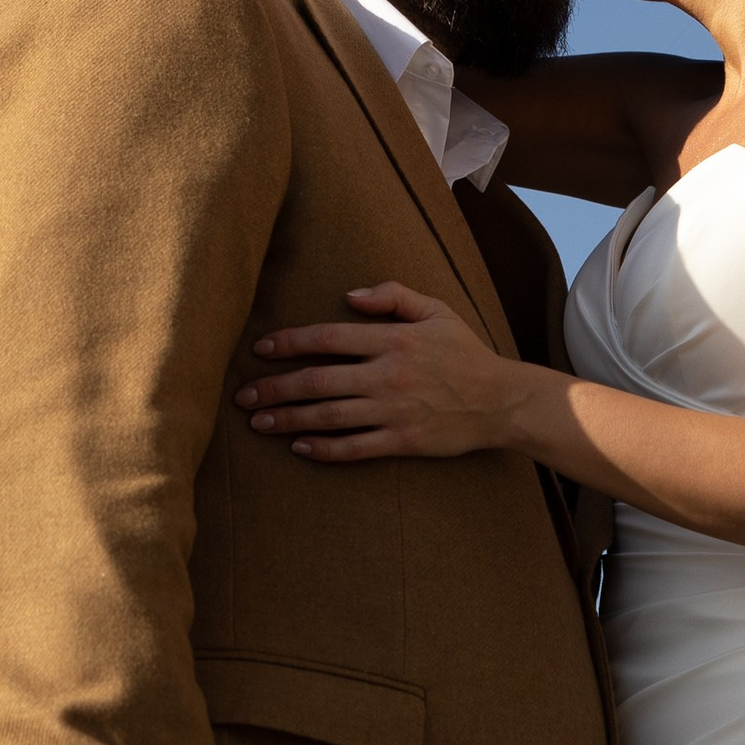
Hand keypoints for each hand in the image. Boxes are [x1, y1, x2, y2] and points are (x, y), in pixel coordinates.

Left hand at [237, 281, 529, 461]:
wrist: (501, 400)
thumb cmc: (465, 353)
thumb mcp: (436, 310)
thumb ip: (393, 296)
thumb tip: (349, 295)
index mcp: (393, 340)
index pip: (329, 338)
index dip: (290, 343)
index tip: (261, 349)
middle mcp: (388, 375)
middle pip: (318, 381)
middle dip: (275, 388)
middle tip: (243, 397)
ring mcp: (394, 411)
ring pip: (329, 416)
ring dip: (288, 420)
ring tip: (258, 423)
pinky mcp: (403, 441)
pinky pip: (355, 447)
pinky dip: (324, 449)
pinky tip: (299, 447)